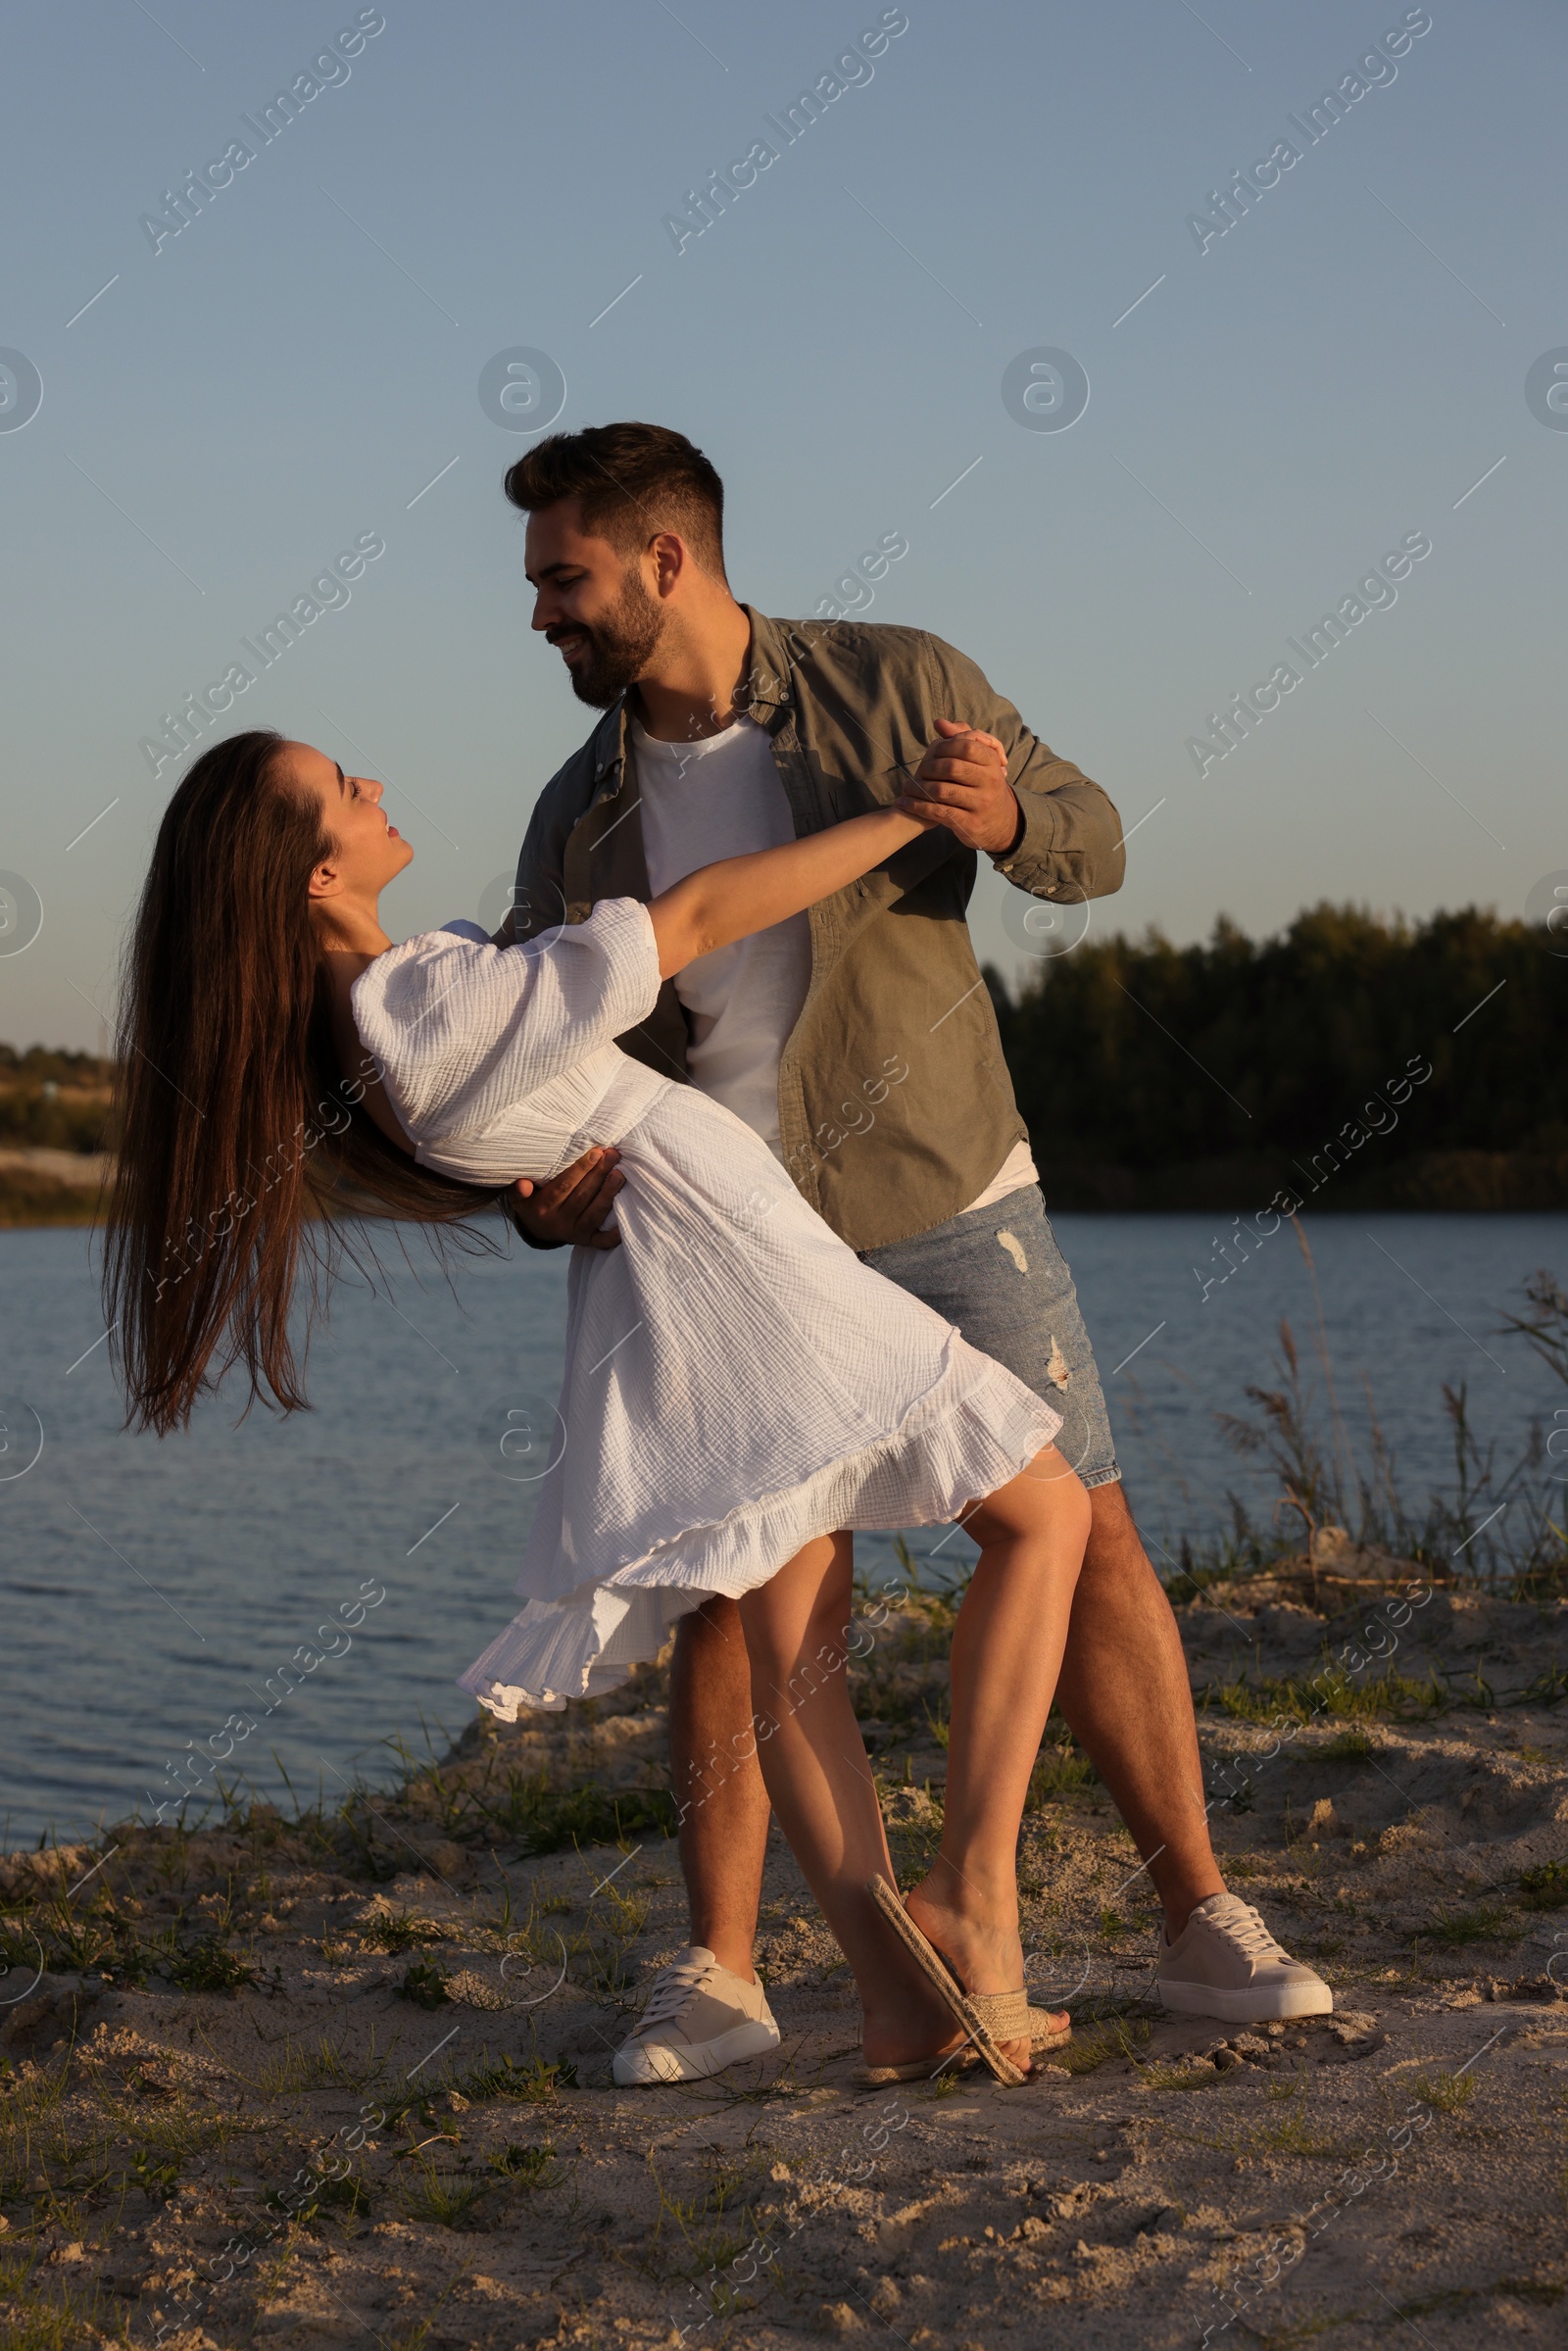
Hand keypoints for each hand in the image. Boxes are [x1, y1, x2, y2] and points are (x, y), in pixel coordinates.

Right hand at [510, 1146, 623, 1248]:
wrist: (537, 1229)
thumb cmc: (531, 1202)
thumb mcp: (518, 1197)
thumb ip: (517, 1189)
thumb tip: (523, 1184)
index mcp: (543, 1209)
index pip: (563, 1187)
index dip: (580, 1169)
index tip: (596, 1152)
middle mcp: (559, 1223)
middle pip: (582, 1197)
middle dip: (599, 1175)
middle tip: (613, 1155)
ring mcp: (574, 1233)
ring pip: (595, 1214)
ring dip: (609, 1194)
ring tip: (620, 1174)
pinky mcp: (586, 1241)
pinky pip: (602, 1240)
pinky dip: (615, 1233)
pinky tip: (627, 1217)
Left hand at [896, 718, 1022, 853]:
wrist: (1002, 822)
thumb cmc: (983, 785)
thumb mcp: (980, 761)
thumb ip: (962, 737)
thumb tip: (939, 723)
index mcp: (992, 763)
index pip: (966, 746)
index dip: (945, 746)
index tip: (933, 751)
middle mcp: (990, 783)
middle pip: (952, 767)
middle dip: (929, 768)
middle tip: (919, 771)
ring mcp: (981, 805)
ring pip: (943, 791)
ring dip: (918, 788)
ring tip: (907, 787)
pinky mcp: (970, 824)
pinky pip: (939, 812)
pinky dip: (917, 807)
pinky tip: (904, 803)